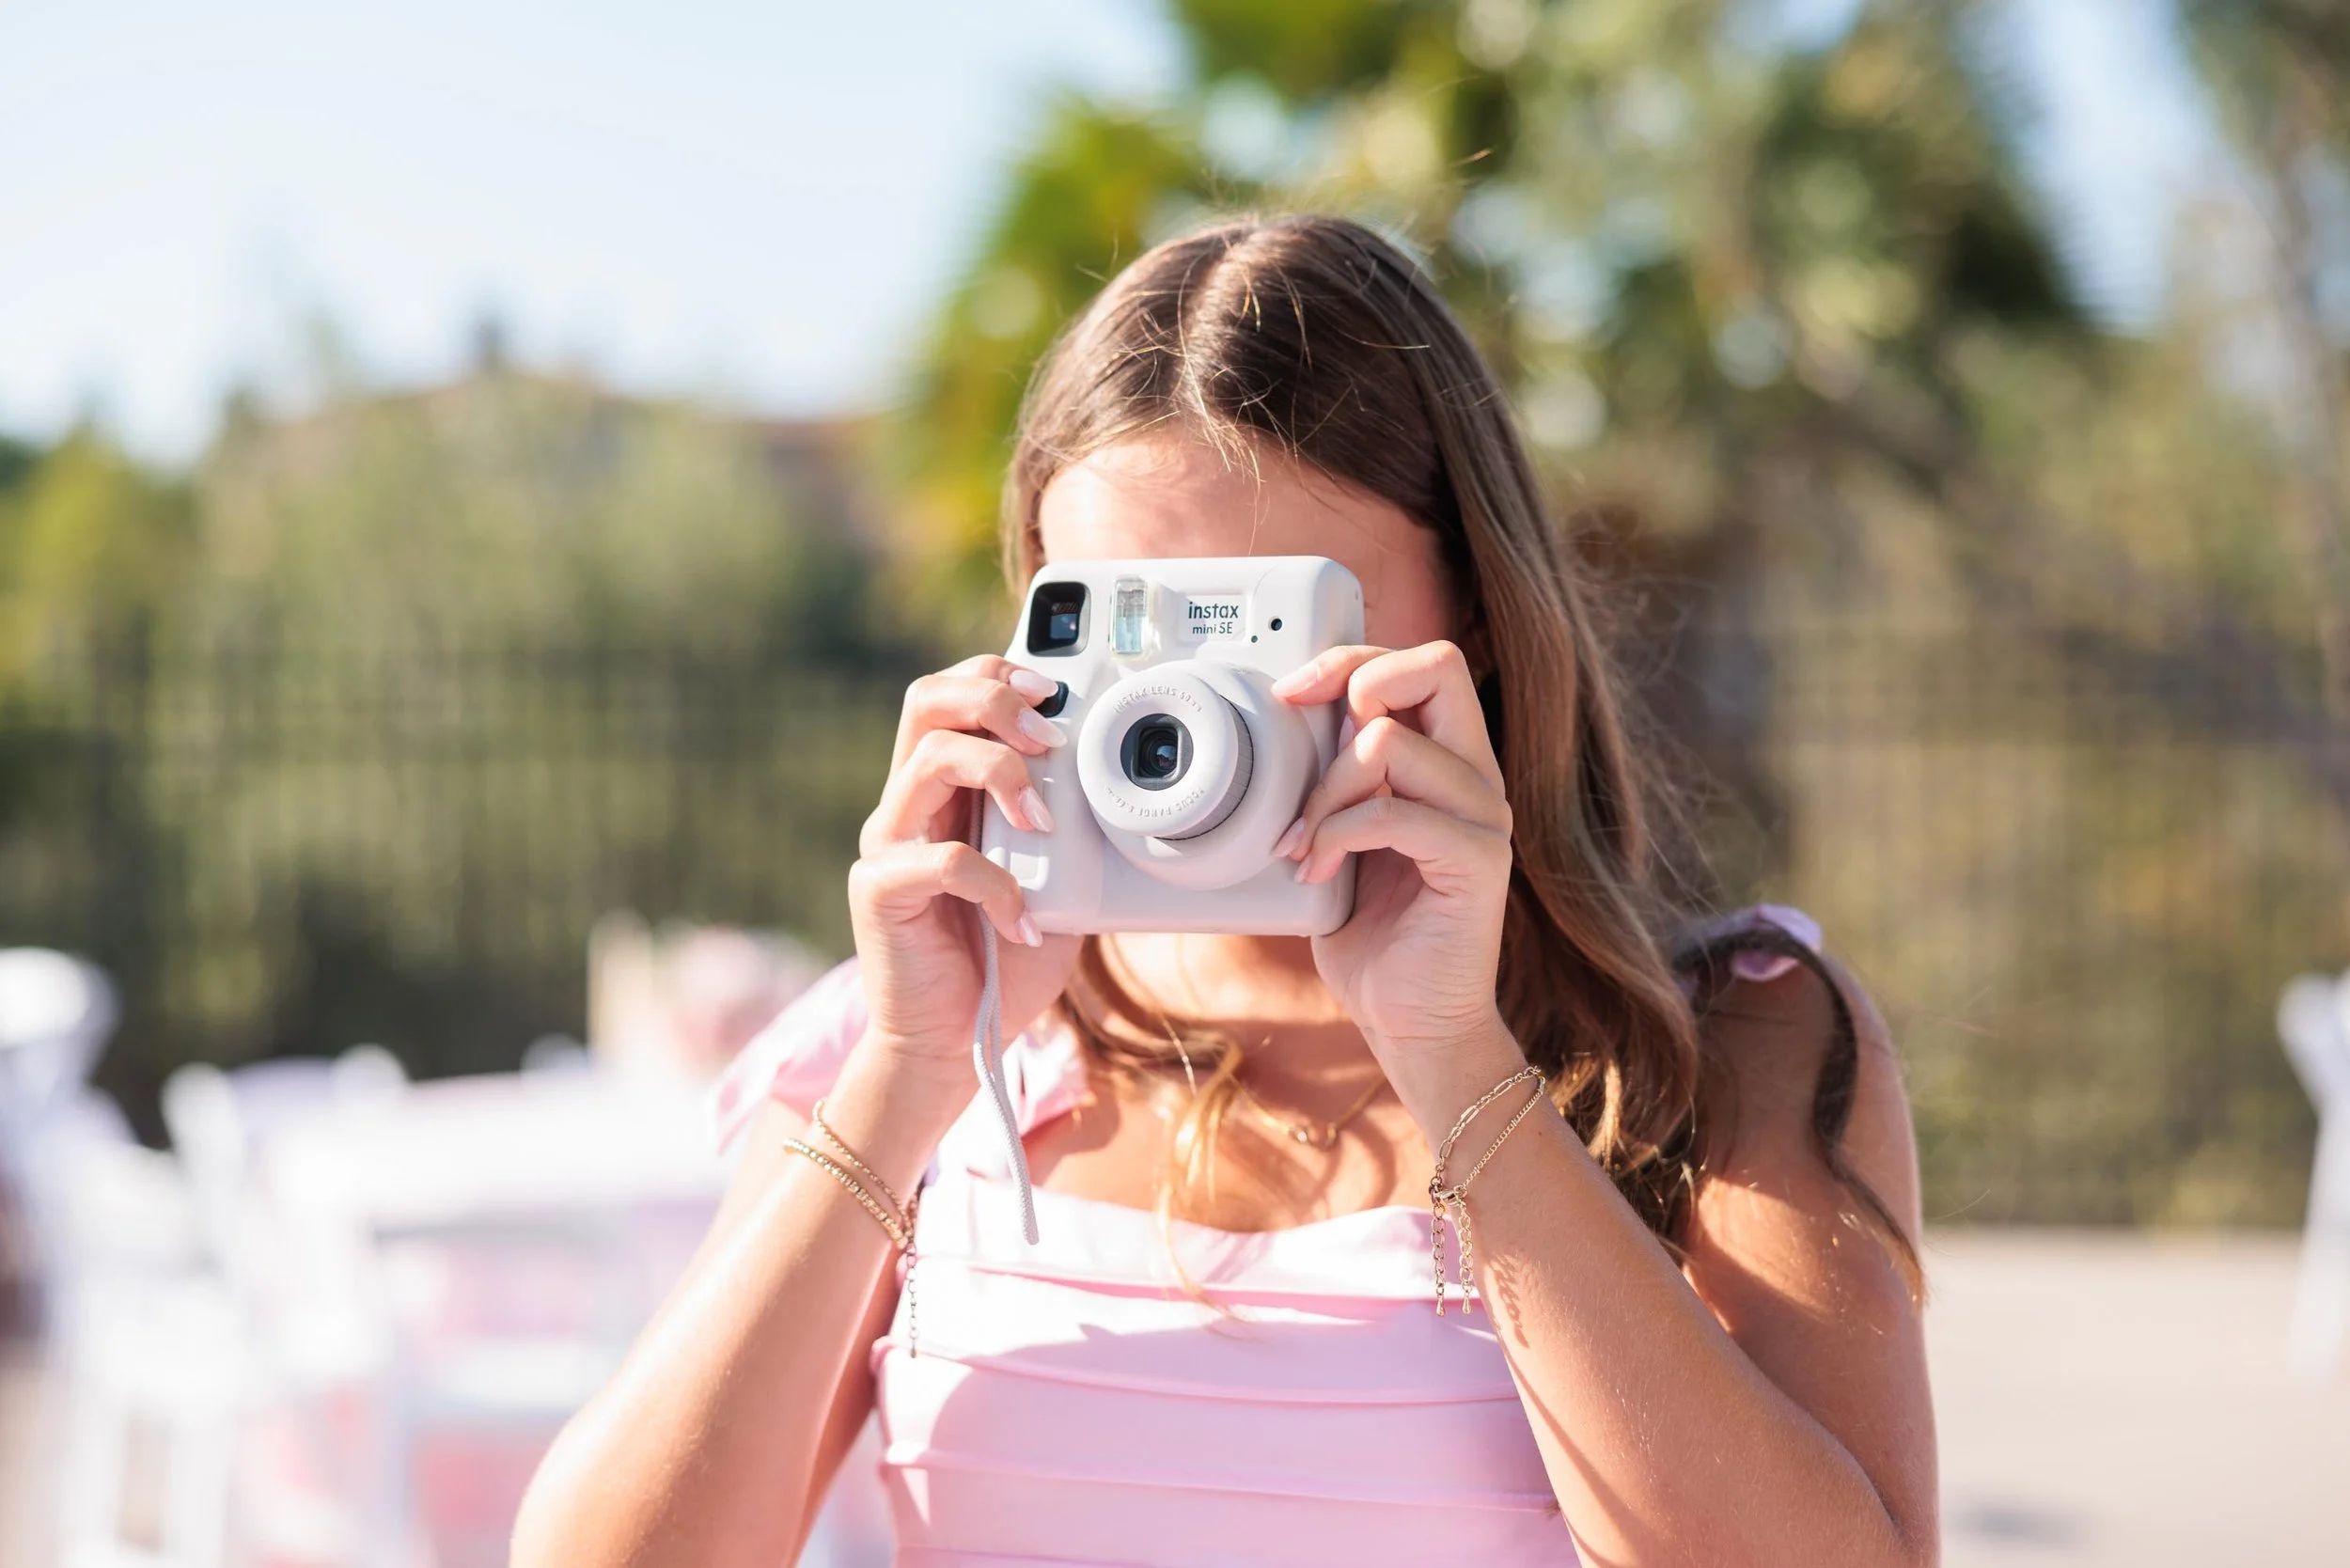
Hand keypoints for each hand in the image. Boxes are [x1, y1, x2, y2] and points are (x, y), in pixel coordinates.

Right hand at [847, 656, 1081, 1077]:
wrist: (952, 1046)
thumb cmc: (999, 965)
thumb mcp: (1054, 884)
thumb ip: (1067, 834)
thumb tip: (1116, 788)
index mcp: (942, 791)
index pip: (950, 695)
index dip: (997, 675)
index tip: (1054, 693)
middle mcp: (906, 806)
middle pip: (926, 700)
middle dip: (994, 700)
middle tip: (1047, 737)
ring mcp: (887, 845)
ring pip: (930, 759)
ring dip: (1003, 777)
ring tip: (1043, 825)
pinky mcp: (880, 891)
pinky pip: (942, 859)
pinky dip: (998, 885)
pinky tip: (1024, 923)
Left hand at [1273, 641, 1521, 1093]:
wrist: (1409, 1022)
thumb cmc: (1371, 934)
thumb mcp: (1342, 835)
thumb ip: (1338, 779)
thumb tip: (1290, 724)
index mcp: (1449, 762)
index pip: (1422, 664)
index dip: (1352, 660)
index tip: (1292, 696)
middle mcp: (1476, 779)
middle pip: (1439, 665)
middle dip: (1354, 685)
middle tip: (1307, 746)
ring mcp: (1482, 818)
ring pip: (1391, 744)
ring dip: (1324, 792)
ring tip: (1303, 845)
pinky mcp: (1475, 863)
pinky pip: (1393, 813)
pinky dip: (1337, 835)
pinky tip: (1318, 871)